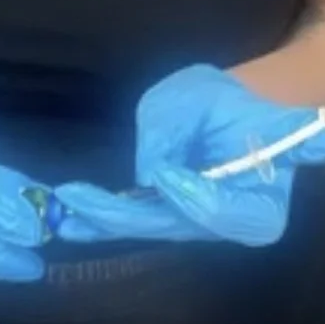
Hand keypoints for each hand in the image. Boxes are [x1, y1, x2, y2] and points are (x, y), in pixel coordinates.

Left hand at [54, 66, 324, 245]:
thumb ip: (180, 129)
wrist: (241, 112)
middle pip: (175, 226)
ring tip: (64, 217)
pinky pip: (138, 222)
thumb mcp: (207, 96)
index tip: (165, 174)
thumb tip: (150, 174)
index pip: (222, 213)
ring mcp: (196, 226)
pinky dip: (103, 220)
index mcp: (260, 203)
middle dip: (124, 216)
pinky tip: (69, 221)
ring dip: (104, 222)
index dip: (193, 197)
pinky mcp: (171, 217)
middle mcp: (226, 227)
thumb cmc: (232, 100)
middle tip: (81, 203)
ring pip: (149, 227)